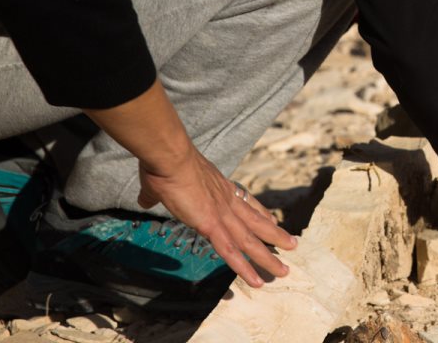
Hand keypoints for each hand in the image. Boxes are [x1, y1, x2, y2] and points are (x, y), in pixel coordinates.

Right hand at [86, 81, 296, 289]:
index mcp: (220, 188)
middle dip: (275, 235)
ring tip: (284, 271)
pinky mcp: (211, 225)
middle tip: (292, 245)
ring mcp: (222, 214)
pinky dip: (245, 268)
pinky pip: (231, 252)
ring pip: (251, 241)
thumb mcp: (160, 182)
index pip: (246, 202)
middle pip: (257, 222)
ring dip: (268, 257)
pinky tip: (255, 281)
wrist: (170, 157)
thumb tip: (145, 198)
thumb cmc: (164, 166)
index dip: (261, 213)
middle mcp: (227, 201)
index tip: (273, 220)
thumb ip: (154, 194)